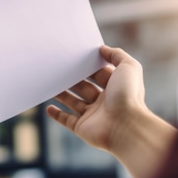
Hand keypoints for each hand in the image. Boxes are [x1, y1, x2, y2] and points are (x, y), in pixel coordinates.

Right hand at [46, 45, 177, 177]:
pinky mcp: (82, 128)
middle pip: (84, 87)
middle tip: (58, 68)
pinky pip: (67, 120)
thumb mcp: (129, 67)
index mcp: (116, 88)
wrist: (125, 126)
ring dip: (61, 94)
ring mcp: (92, 116)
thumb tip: (102, 48)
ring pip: (73, 102)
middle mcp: (105, 102)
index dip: (89, 66)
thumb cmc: (128, 96)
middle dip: (72, 79)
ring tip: (50, 83)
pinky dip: (57, 115)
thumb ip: (116, 55)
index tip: (75, 57)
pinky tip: (48, 107)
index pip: (100, 74)